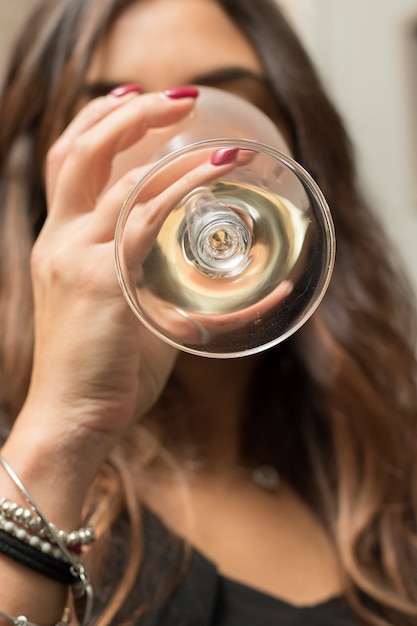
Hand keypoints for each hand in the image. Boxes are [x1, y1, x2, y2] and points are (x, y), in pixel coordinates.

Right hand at [12, 91, 203, 465]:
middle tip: (176, 100)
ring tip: (217, 142)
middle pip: (79, 152)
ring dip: (171, 150)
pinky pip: (147, 221)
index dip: (96, 122)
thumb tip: (194, 273)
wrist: (72, 419)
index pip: (66, 163)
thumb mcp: (119, 313)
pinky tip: (214, 175)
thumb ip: (147, 282)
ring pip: (119, 180)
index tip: (133, 100)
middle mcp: (59, 241)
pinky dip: (185, 190)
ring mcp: (76, 257)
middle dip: (127, 115)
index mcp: (58, 244)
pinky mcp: (103, 282)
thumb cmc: (100, 371)